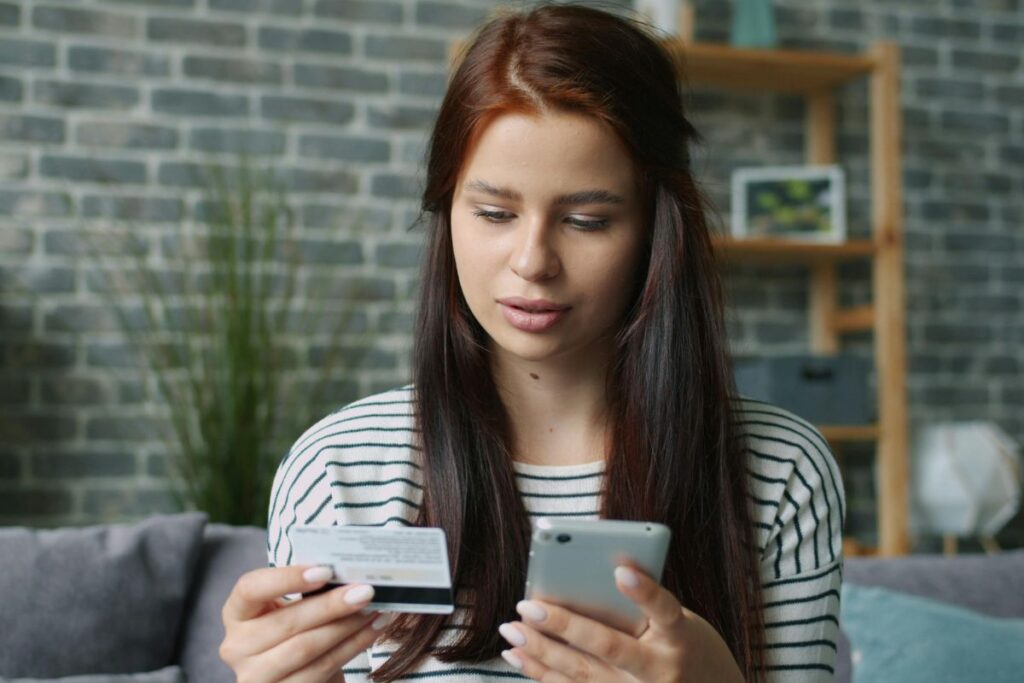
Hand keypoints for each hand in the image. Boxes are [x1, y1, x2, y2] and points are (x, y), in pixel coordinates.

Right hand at [219, 564, 394, 682]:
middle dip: (331, 605)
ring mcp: (255, 676)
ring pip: (306, 649)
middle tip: (365, 591)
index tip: (326, 571)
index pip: (251, 588)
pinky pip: (321, 670)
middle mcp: (237, 646)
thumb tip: (349, 572)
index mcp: (237, 613)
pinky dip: (351, 648)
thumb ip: (309, 591)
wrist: (293, 672)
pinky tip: (371, 632)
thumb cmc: (293, 628)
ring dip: (347, 628)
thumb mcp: (289, 607)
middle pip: (287, 622)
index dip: (287, 578)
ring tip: (375, 611)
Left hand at [497, 566, 743, 682]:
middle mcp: (659, 671)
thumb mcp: (678, 621)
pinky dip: (541, 673)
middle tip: (529, 605)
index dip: (644, 591)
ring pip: (582, 674)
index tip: (621, 570)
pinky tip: (517, 655)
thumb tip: (583, 580)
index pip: (664, 609)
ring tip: (511, 628)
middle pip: (609, 647)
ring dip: (541, 651)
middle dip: (565, 626)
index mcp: (679, 637)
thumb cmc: (683, 644)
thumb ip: (640, 606)